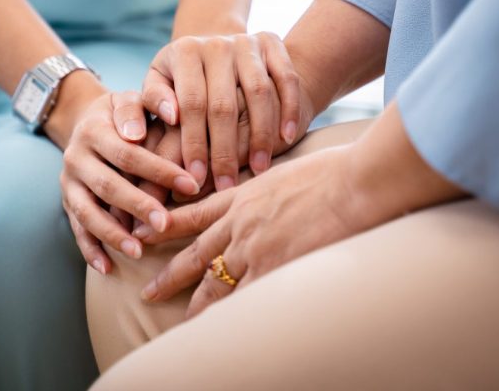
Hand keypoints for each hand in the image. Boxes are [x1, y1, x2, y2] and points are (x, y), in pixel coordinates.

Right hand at [60, 92, 201, 274]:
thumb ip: (154, 101)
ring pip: (86, 210)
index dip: (159, 170)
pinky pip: (76, 228)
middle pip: (107, 184)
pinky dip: (89, 249)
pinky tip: (108, 268)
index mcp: (94, 130)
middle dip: (137, 205)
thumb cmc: (124, 114)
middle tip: (165, 225)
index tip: (191, 185)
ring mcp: (68, 181)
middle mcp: (76, 156)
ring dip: (111, 233)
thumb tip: (174, 113)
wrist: (85, 121)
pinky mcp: (67, 201)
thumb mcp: (133, 98)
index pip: (128, 153)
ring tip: (138, 251)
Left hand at [126, 32, 311, 190]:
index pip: (190, 104)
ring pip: (259, 93)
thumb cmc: (179, 77)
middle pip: (224, 103)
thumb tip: (166, 119)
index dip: (194, 143)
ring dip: (261, 135)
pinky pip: (286, 78)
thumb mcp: (158, 81)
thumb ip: (153, 100)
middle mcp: (216, 44)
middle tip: (226, 186)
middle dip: (225, 150)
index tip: (195, 177)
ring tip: (258, 169)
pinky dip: (288, 108)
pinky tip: (287, 138)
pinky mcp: (272, 42)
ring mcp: (246, 42)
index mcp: (183, 51)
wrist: (213, 46)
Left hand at [138, 145, 365, 316]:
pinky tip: (220, 329)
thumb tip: (271, 195)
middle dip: (170, 275)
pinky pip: (245, 298)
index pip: (194, 213)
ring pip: (216, 282)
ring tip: (185, 322)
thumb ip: (270, 188)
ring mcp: (254, 247)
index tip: (143, 232)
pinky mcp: (274, 267)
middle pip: (197, 254)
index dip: (166, 224)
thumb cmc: (336, 170)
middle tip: (148, 292)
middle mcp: (240, 223)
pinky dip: (232, 316)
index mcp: (242, 195)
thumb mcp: (287, 169)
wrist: (356, 183)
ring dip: (199, 305)